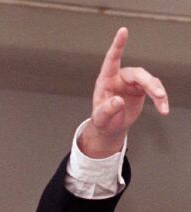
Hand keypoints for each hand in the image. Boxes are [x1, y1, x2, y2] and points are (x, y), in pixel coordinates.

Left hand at [80, 27, 169, 157]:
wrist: (110, 127)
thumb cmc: (102, 120)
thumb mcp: (101, 118)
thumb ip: (107, 109)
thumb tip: (118, 101)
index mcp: (106, 80)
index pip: (112, 59)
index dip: (118, 45)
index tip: (123, 30)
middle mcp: (120, 78)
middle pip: (138, 74)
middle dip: (149, 83)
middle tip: (159, 95)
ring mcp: (132, 83)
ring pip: (149, 81)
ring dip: (157, 92)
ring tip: (162, 105)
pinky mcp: (141, 89)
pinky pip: (154, 90)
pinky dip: (160, 100)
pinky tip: (163, 109)